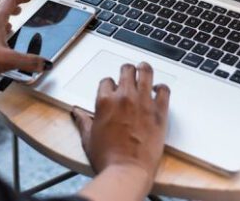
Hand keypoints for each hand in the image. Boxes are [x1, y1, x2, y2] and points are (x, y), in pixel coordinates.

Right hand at [71, 62, 169, 186]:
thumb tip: (76, 112)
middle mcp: (124, 97)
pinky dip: (162, 88)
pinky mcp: (159, 111)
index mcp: (105, 101)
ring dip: (144, 69)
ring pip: (146, 72)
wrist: (127, 171)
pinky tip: (159, 90)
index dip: (110, 85)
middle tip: (129, 73)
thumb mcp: (88, 138)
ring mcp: (143, 102)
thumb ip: (82, 121)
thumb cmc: (107, 157)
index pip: (107, 81)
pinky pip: (164, 90)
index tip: (112, 90)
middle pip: (126, 70)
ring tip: (144, 68)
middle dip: (127, 71)